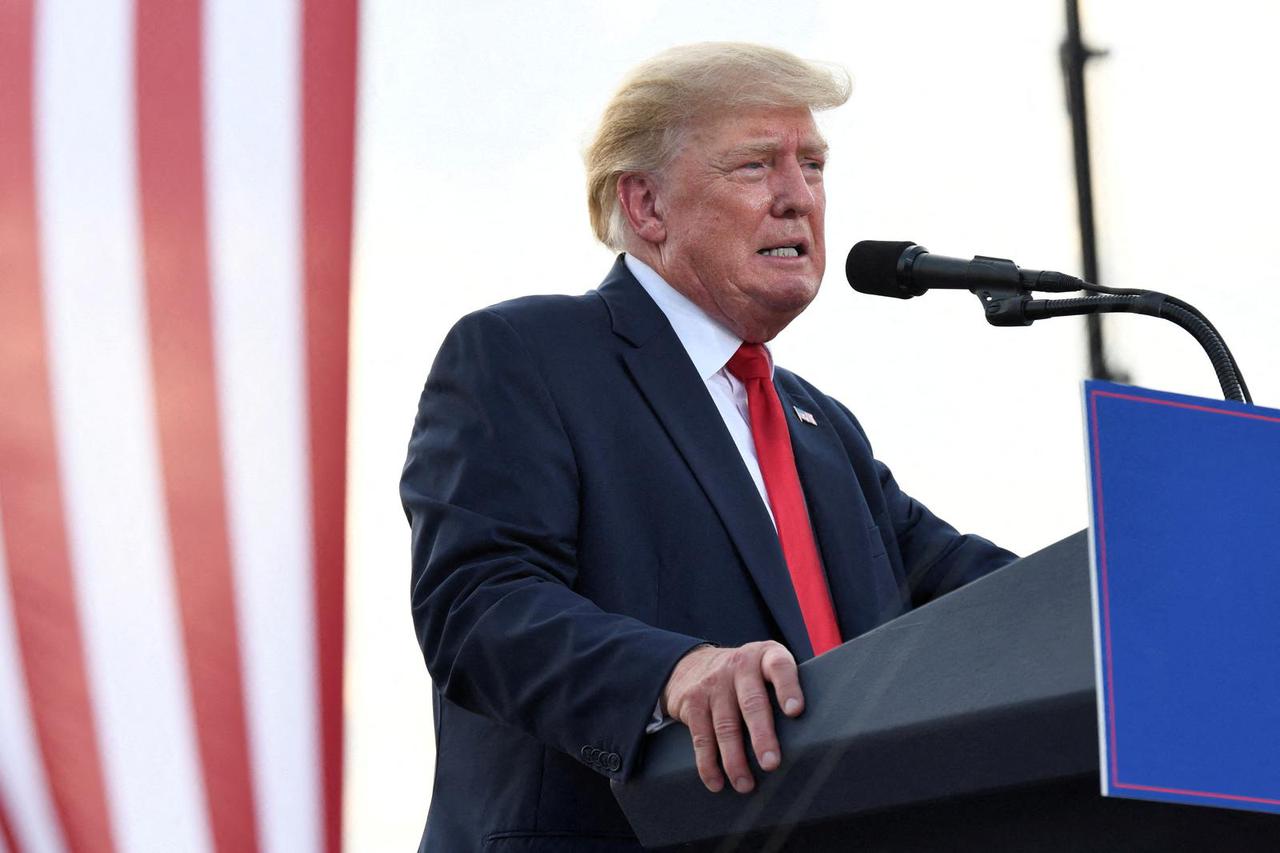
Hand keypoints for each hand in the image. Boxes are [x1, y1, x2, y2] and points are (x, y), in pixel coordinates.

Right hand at [661, 641, 803, 793]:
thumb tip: (816, 733)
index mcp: (765, 657)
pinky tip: (717, 781)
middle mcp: (739, 666)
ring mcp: (714, 683)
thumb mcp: (765, 668)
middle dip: (762, 735)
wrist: (693, 664)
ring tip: (745, 784)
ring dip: (735, 759)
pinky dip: (708, 763)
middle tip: (771, 763)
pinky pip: (701, 736)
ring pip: (725, 725)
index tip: (795, 712)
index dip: (788, 688)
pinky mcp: (692, 702)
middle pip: (752, 702)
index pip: (780, 667)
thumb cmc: (747, 677)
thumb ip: (785, 689)